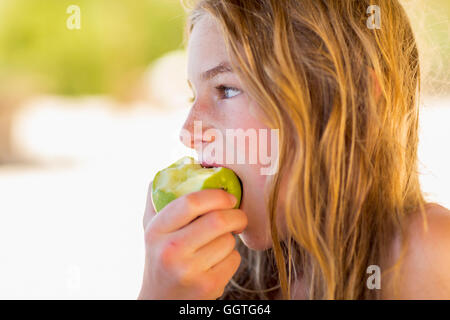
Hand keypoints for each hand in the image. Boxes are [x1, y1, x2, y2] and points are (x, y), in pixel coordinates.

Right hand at [138, 182, 247, 299]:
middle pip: (218, 220)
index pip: (191, 202)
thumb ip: (158, 199)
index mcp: (157, 230)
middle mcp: (171, 250)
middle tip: (238, 216)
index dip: (217, 195)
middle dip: (236, 215)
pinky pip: (234, 260)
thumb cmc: (160, 258)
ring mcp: (189, 271)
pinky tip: (217, 262)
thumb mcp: (151, 230)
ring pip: (228, 241)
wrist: (160, 302)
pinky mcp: (207, 287)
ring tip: (218, 244)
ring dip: (231, 239)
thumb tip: (177, 166)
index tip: (228, 197)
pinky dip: (231, 258)